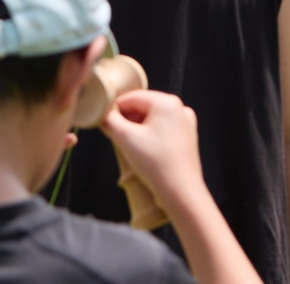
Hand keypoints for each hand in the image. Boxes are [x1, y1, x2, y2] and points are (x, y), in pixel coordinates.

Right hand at [101, 90, 204, 209]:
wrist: (181, 192)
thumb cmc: (155, 164)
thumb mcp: (125, 138)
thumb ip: (109, 121)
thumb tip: (102, 114)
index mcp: (166, 102)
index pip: (132, 97)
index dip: (114, 109)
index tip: (104, 121)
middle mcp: (179, 108)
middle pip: (143, 107)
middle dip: (127, 119)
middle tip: (114, 135)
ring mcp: (185, 123)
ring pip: (152, 119)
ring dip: (137, 128)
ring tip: (128, 145)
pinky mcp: (187, 137)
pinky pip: (163, 129)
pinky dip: (150, 135)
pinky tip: (142, 150)